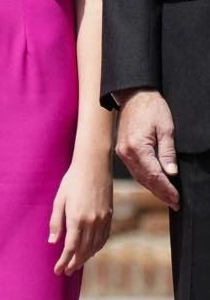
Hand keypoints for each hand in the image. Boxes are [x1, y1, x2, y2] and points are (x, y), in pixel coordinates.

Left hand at [49, 151, 112, 275]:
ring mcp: (102, 219)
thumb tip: (53, 242)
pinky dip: (97, 247)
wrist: (93, 166)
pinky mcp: (109, 215)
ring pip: (95, 246)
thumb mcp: (59, 200)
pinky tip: (91, 251)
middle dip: (74, 263)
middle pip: (83, 251)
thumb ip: (56, 222)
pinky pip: (104, 237)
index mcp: (76, 218)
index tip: (58, 271)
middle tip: (66, 272)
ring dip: (86, 258)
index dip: (64, 262)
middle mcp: (91, 222)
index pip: (70, 248)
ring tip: (77, 264)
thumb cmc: (71, 181)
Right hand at [115, 88, 179, 208]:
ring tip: (168, 198)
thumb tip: (171, 173)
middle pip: (146, 180)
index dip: (167, 189)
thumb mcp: (166, 127)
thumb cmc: (152, 107)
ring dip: (154, 189)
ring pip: (139, 178)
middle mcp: (126, 153)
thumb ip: (168, 151)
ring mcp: (122, 153)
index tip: (177, 199)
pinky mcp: (122, 151)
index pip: (154, 175)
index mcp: (137, 147)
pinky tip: (156, 184)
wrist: (133, 95)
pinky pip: (135, 171)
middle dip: (161, 193)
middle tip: (175, 204)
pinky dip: (146, 180)